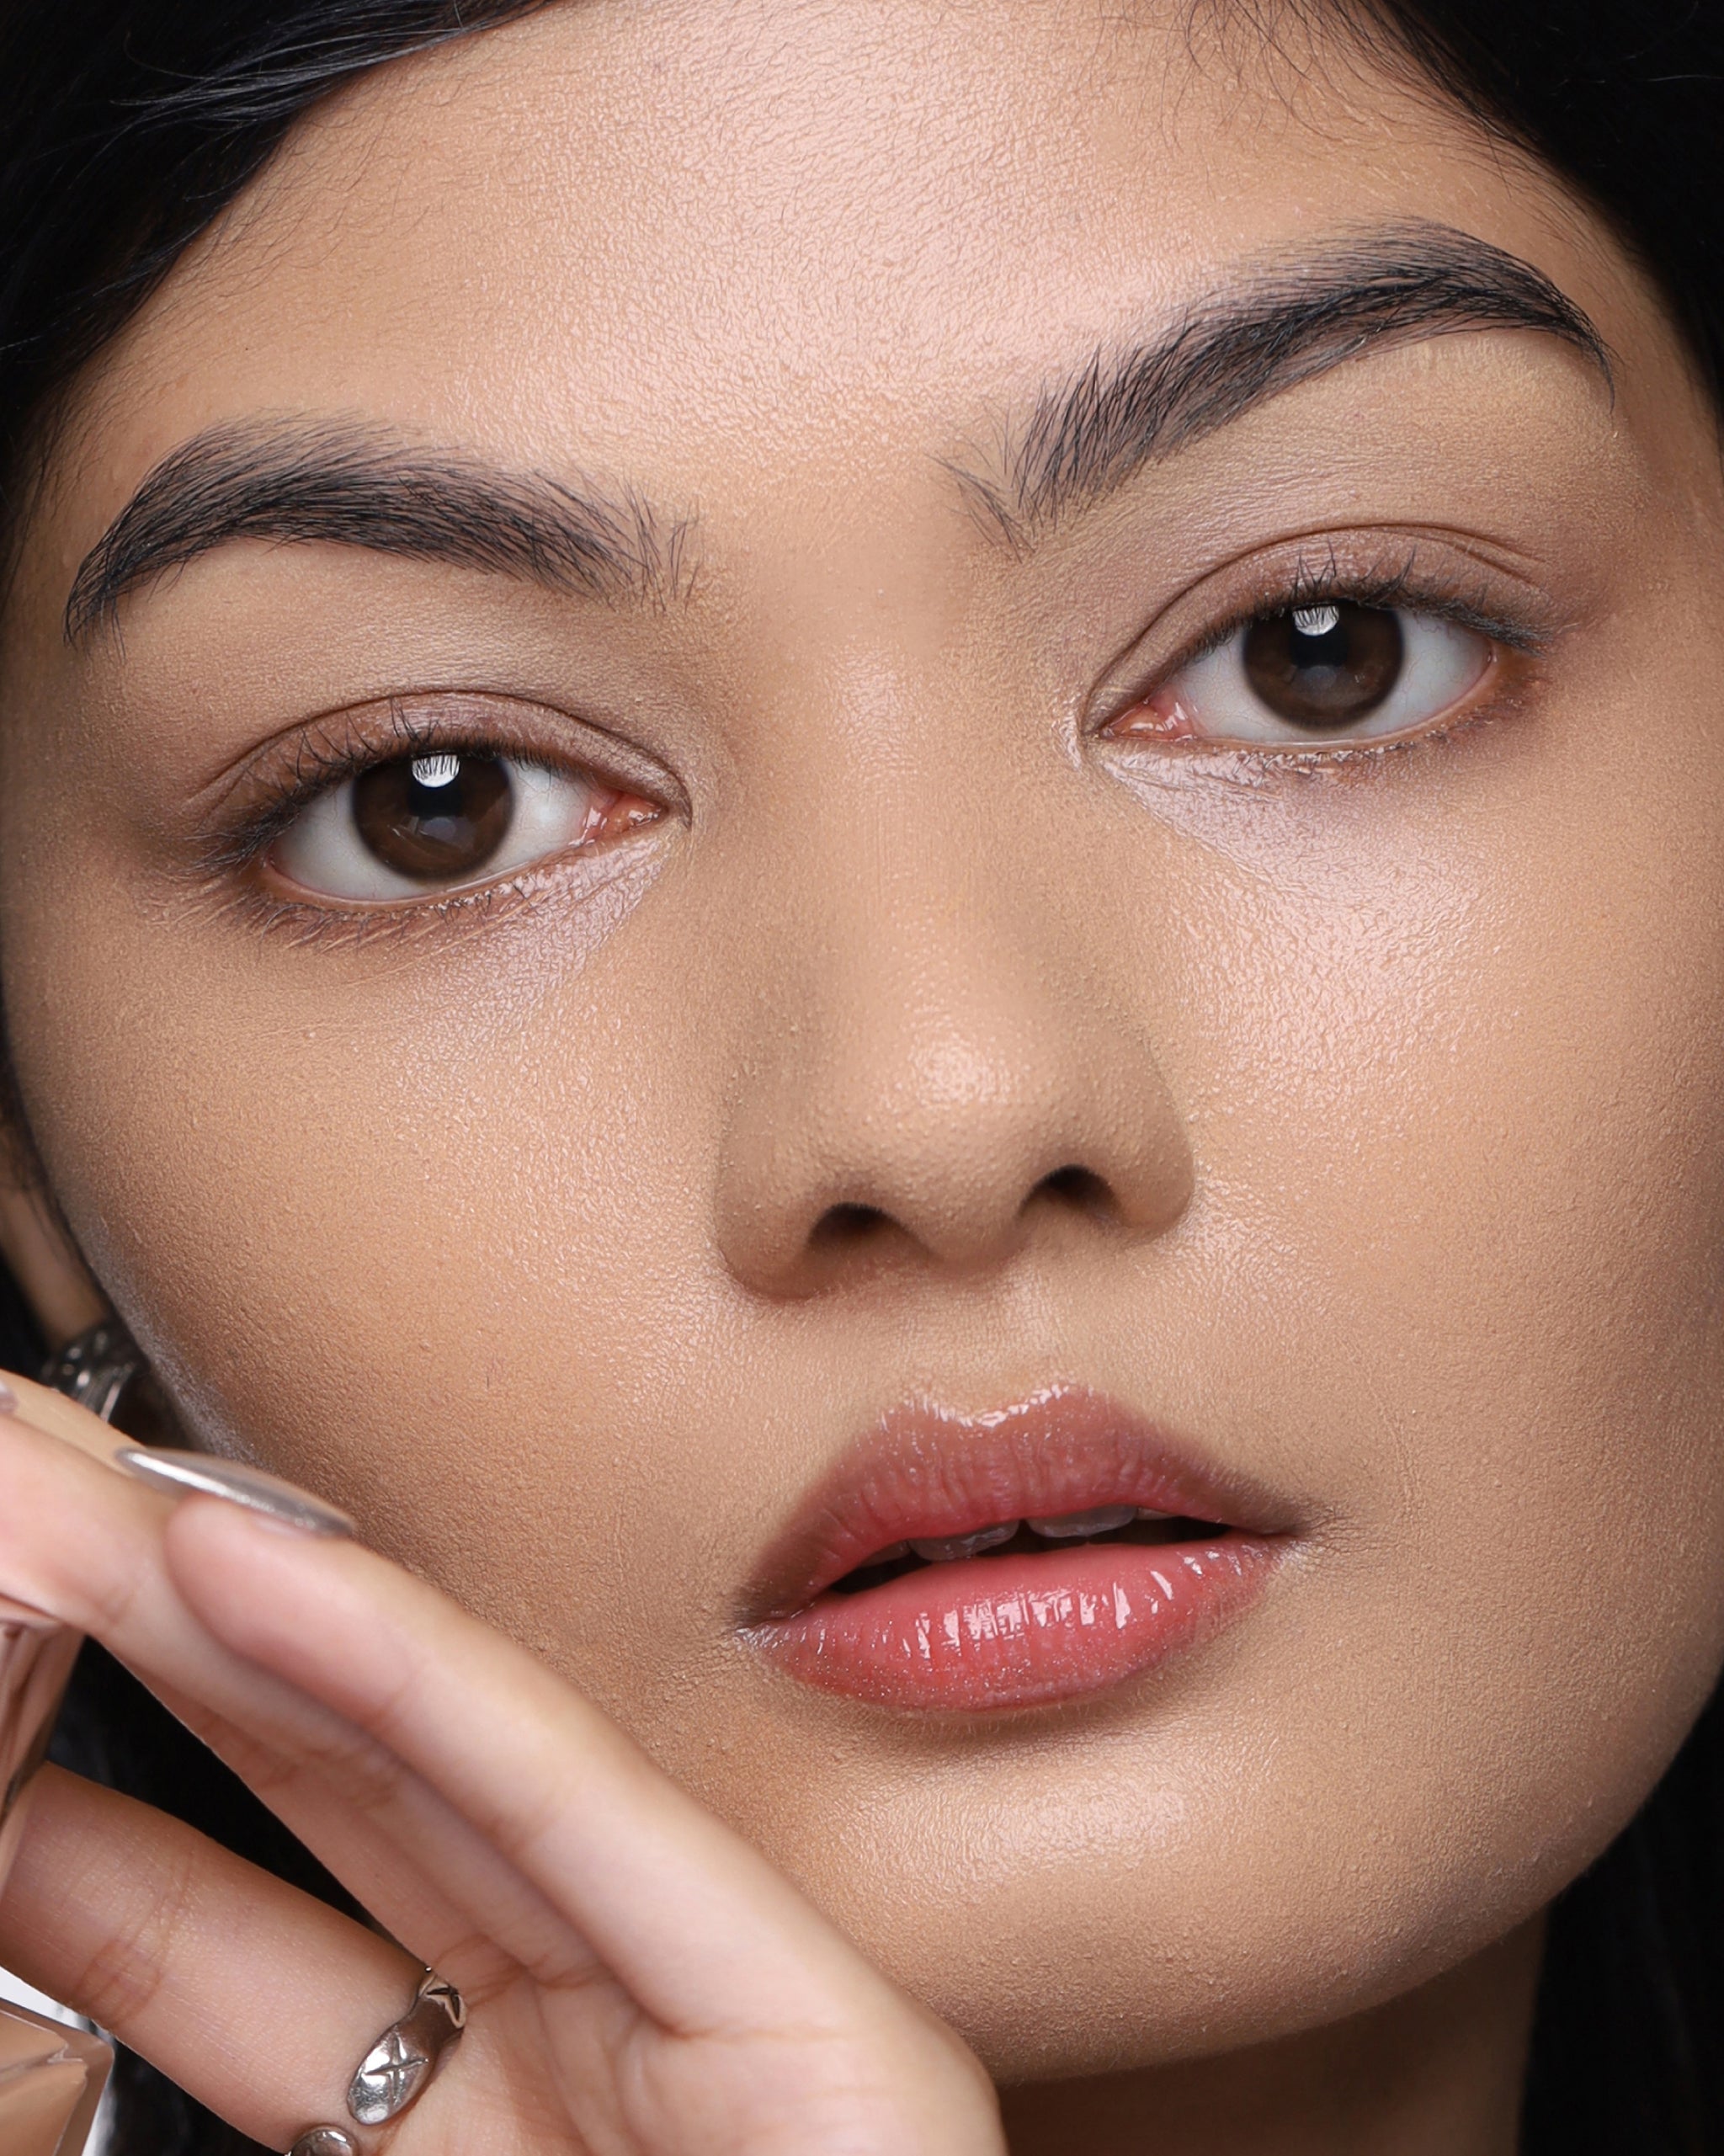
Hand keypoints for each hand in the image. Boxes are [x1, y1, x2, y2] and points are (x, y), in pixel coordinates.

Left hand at [0, 1375, 1003, 2155]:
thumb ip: (235, 2094)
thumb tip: (28, 2052)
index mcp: (489, 2149)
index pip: (267, 1938)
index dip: (103, 1818)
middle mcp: (595, 2063)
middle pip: (348, 1818)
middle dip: (175, 1662)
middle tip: (21, 1520)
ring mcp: (706, 2022)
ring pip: (443, 1772)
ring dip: (250, 1625)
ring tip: (77, 1508)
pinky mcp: (812, 2012)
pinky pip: (567, 1813)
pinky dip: (407, 1675)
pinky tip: (248, 1575)